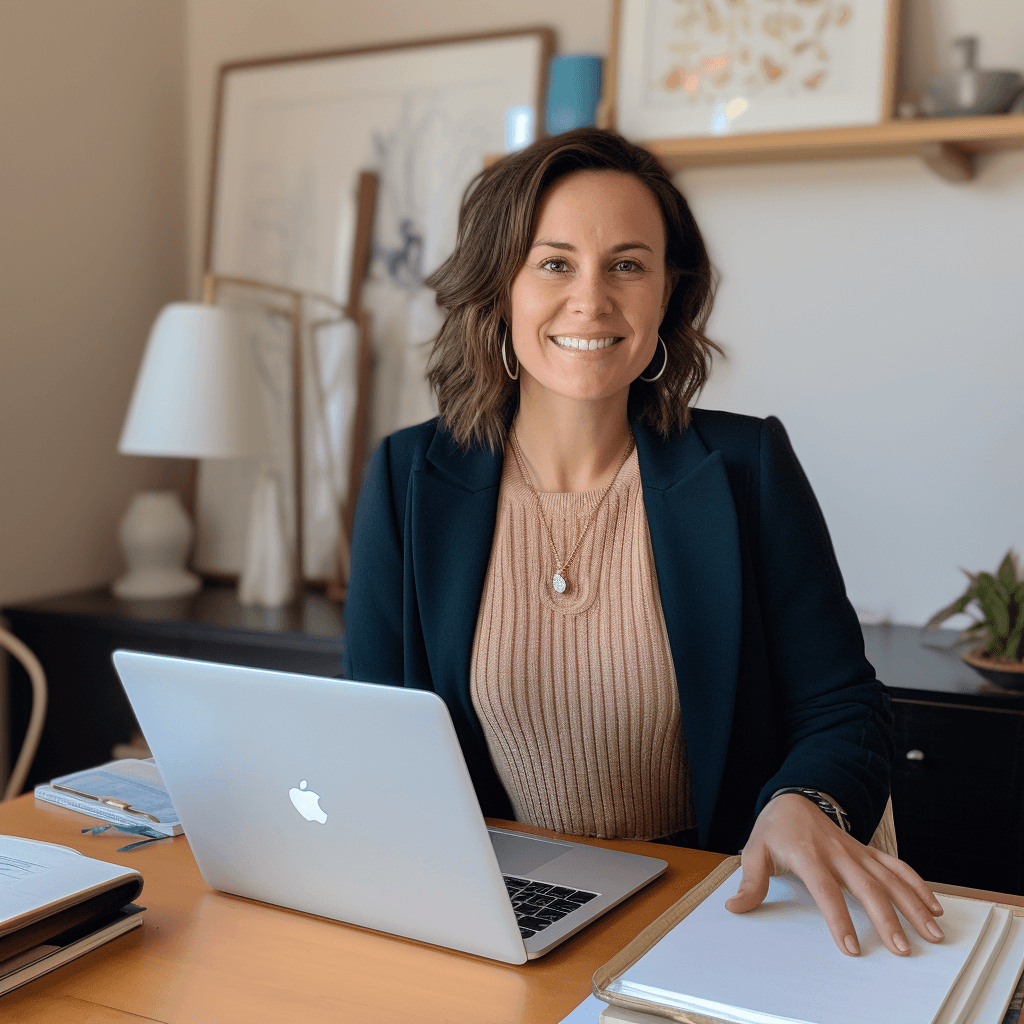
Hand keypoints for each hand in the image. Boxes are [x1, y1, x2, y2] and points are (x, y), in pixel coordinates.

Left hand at [724, 793, 944, 955]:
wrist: (794, 798)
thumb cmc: (775, 829)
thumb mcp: (754, 850)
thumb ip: (750, 881)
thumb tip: (735, 907)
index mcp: (808, 854)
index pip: (826, 890)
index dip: (839, 918)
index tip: (851, 947)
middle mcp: (838, 853)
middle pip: (867, 887)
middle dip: (887, 919)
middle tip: (902, 949)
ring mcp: (857, 851)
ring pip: (890, 878)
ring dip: (913, 906)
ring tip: (932, 935)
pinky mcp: (868, 851)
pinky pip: (897, 867)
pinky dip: (917, 885)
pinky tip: (934, 908)